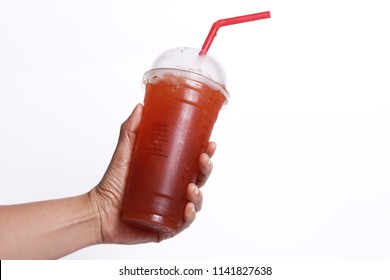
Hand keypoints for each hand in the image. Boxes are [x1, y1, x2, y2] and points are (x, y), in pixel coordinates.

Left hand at [88, 104, 216, 243]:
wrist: (98, 210)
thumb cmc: (112, 183)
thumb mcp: (125, 152)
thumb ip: (130, 129)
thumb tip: (140, 106)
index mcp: (170, 174)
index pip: (193, 163)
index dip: (205, 154)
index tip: (210, 144)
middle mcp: (174, 191)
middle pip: (199, 180)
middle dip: (206, 170)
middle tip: (203, 160)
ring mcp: (171, 209)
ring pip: (195, 202)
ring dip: (198, 195)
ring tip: (191, 188)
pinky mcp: (166, 226)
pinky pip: (183, 223)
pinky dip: (189, 216)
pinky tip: (187, 209)